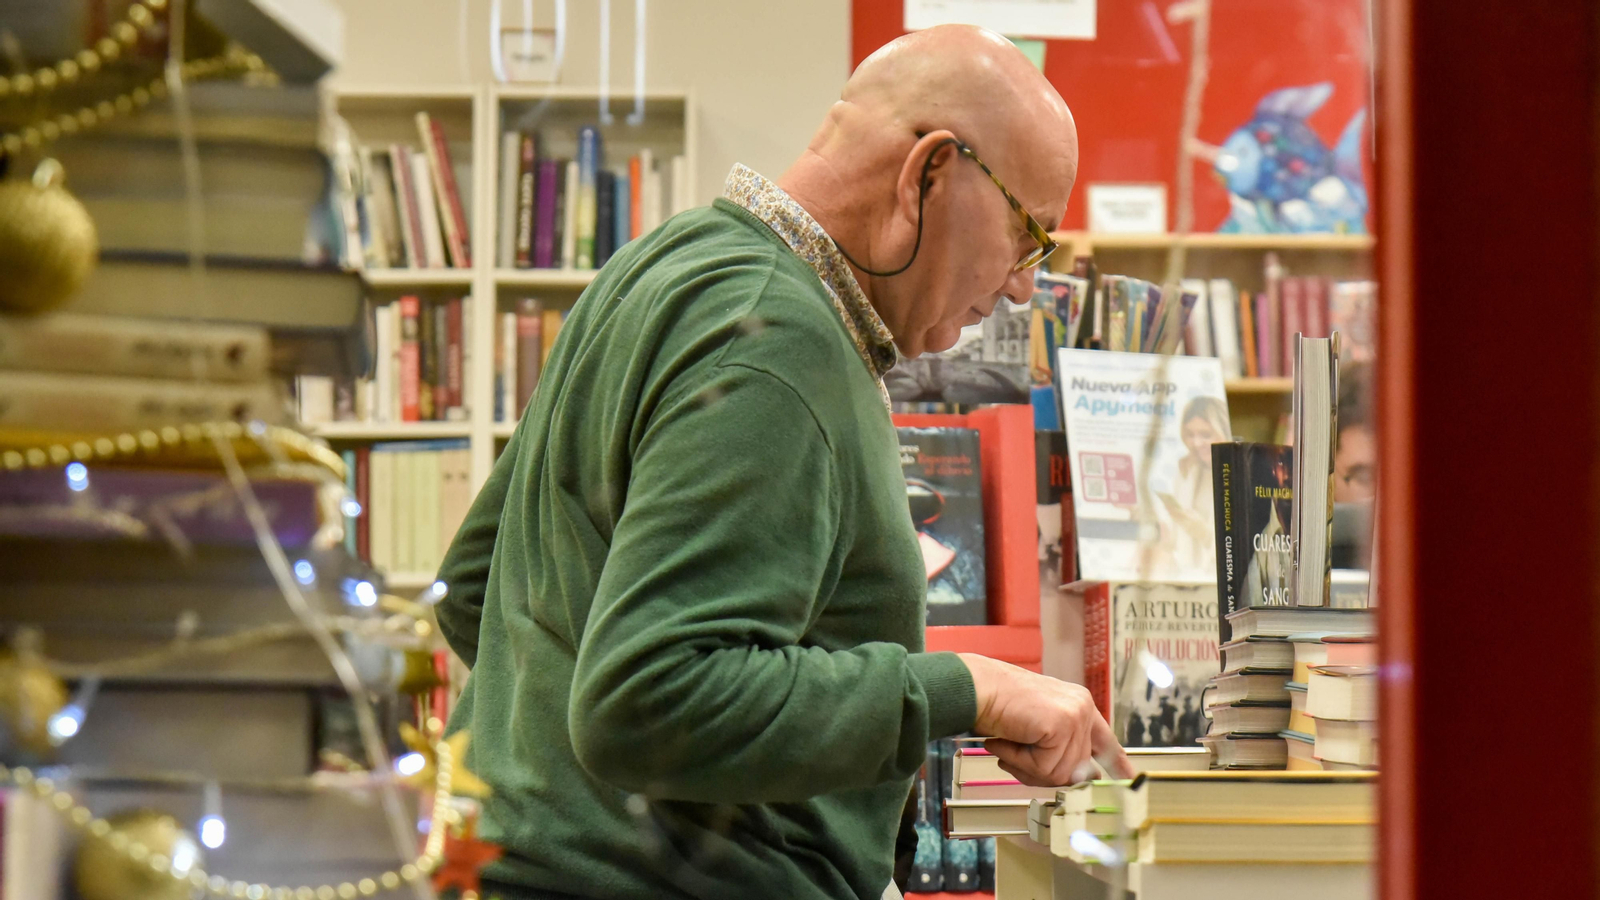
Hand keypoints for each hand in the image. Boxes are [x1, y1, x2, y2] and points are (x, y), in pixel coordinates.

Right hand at [958, 653, 1135, 785]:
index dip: (1115, 762)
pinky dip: (1018, 760)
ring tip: (1007, 741)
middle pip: (1074, 770)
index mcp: (1077, 704)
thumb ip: (1057, 749)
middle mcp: (1082, 708)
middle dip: (1040, 771)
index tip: (1128, 778)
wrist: (976, 687)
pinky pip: (1043, 768)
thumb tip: (1078, 779)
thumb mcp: (1035, 728)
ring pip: (1058, 773)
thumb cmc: (996, 705)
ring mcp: (1075, 715)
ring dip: (1024, 765)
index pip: (1104, 740)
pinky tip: (1006, 739)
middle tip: (1012, 754)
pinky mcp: (1062, 724)